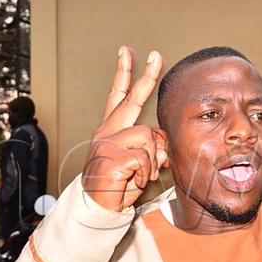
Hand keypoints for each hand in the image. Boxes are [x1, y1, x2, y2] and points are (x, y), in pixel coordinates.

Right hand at [81, 46, 166, 210]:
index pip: (117, 96)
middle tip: (156, 55)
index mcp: (111, 130)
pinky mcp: (111, 157)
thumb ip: (152, 150)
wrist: (97, 209)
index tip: (127, 51)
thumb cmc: (118, 186)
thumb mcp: (138, 165)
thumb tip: (164, 147)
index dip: (123, 74)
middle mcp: (107, 131)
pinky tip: (134, 181)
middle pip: (131, 99)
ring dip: (152, 160)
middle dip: (147, 76)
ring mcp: (107, 143)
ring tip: (140, 176)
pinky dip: (146, 172)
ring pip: (148, 136)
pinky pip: (145, 156)